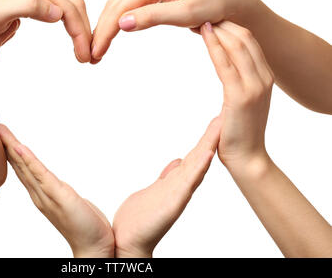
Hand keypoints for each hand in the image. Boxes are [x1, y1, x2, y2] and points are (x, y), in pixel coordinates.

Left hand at [0, 0, 91, 61]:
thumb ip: (26, 7)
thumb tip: (58, 12)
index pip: (67, 6)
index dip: (80, 32)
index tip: (84, 57)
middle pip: (74, 4)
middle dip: (85, 32)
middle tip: (88, 59)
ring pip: (70, 6)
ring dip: (81, 29)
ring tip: (84, 53)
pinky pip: (60, 9)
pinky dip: (71, 25)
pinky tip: (74, 39)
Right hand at [0, 124, 114, 257]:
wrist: (94, 246)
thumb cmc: (84, 225)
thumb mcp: (67, 202)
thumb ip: (56, 191)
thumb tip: (51, 183)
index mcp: (41, 194)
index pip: (22, 168)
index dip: (10, 151)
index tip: (0, 134)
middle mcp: (39, 194)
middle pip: (18, 165)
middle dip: (5, 145)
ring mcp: (46, 195)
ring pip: (25, 167)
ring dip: (12, 147)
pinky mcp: (58, 196)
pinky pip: (40, 175)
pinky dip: (28, 161)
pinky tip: (19, 148)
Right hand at [91, 0, 254, 62]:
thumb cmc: (212, 4)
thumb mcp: (185, 14)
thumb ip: (153, 16)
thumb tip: (122, 23)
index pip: (119, 10)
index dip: (104, 33)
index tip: (95, 52)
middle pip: (113, 7)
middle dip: (100, 32)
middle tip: (91, 56)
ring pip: (116, 7)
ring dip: (105, 28)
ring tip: (97, 49)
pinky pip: (126, 6)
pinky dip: (116, 22)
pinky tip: (110, 35)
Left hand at [113, 118, 220, 257]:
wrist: (129, 241)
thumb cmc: (140, 219)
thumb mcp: (155, 189)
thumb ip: (168, 176)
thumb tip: (176, 163)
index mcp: (176, 182)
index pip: (194, 155)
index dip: (206, 137)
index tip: (217, 119)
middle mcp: (181, 186)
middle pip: (199, 156)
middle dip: (212, 135)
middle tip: (226, 114)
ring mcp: (179, 193)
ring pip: (198, 164)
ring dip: (209, 144)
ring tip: (221, 125)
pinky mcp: (173, 203)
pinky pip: (189, 181)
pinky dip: (199, 167)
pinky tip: (208, 153)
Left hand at [201, 21, 273, 171]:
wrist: (247, 158)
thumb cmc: (239, 132)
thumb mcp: (242, 102)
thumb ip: (238, 83)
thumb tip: (225, 71)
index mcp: (265, 77)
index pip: (249, 42)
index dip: (230, 26)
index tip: (212, 17)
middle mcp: (264, 77)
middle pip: (245, 38)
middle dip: (224, 22)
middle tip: (203, 12)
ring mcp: (255, 86)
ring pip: (238, 45)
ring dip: (218, 29)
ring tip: (200, 17)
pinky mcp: (240, 95)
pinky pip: (225, 63)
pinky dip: (214, 45)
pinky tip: (204, 33)